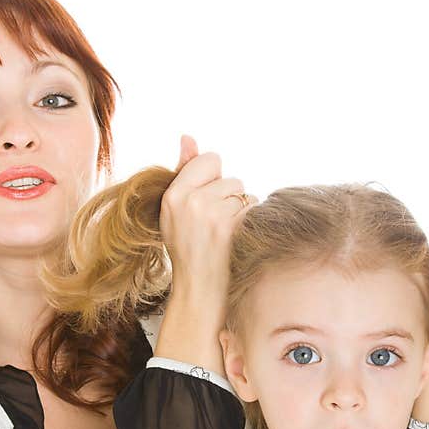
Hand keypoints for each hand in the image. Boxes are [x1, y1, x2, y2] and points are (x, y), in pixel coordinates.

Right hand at [160, 136, 257, 318]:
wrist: (199, 291)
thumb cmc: (189, 249)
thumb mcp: (176, 212)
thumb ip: (184, 171)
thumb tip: (187, 136)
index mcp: (173, 196)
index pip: (209, 160)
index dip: (214, 180)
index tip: (206, 204)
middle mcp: (190, 202)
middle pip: (231, 178)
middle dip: (229, 198)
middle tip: (215, 227)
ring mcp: (212, 214)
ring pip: (245, 194)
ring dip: (242, 212)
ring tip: (225, 235)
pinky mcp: (233, 227)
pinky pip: (255, 209)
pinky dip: (251, 223)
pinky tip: (236, 241)